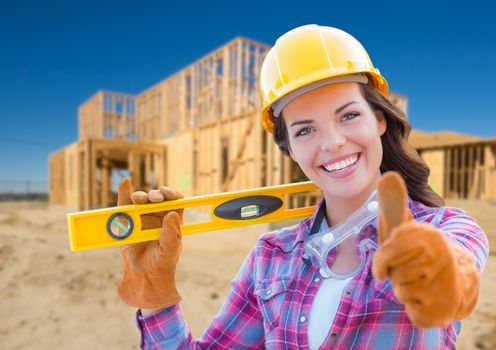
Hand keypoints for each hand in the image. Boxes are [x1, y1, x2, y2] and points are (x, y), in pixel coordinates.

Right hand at [116, 178, 183, 308]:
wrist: (143, 279)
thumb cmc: (161, 265)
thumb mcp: (169, 251)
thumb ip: (171, 235)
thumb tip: (172, 213)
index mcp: (172, 223)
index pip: (175, 203)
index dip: (173, 195)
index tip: (169, 194)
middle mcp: (158, 218)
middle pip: (158, 199)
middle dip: (156, 195)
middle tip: (154, 199)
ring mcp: (142, 219)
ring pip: (142, 201)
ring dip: (140, 196)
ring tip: (139, 198)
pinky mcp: (127, 223)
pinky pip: (125, 206)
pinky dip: (124, 194)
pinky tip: (125, 183)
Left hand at [372, 172, 479, 327]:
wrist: (454, 283)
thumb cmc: (418, 254)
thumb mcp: (404, 229)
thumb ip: (394, 205)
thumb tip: (388, 175)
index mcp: (430, 237)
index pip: (390, 251)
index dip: (384, 259)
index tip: (387, 260)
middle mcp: (443, 258)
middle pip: (394, 272)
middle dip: (394, 273)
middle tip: (408, 270)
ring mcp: (446, 285)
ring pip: (401, 291)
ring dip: (404, 289)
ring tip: (419, 283)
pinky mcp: (445, 310)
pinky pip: (412, 311)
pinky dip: (413, 308)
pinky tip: (426, 299)